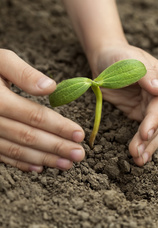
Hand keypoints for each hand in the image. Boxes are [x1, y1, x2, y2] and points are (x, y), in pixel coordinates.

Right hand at [0, 49, 84, 171]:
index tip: (79, 135)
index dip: (58, 127)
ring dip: (44, 159)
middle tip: (79, 155)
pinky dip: (21, 163)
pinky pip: (2, 155)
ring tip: (66, 164)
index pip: (34, 116)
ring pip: (17, 150)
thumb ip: (24, 73)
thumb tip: (50, 87)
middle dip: (56, 147)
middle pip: (28, 137)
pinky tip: (38, 167)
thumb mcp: (1, 60)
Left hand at [91, 43, 157, 165]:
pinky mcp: (140, 111)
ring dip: (147, 145)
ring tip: (139, 160)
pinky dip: (141, 142)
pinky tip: (139, 155)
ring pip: (153, 128)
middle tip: (139, 155)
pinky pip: (143, 129)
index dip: (153, 119)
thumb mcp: (128, 60)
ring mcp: (151, 104)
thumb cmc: (116, 56)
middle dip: (149, 138)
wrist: (104, 58)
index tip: (145, 134)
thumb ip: (145, 74)